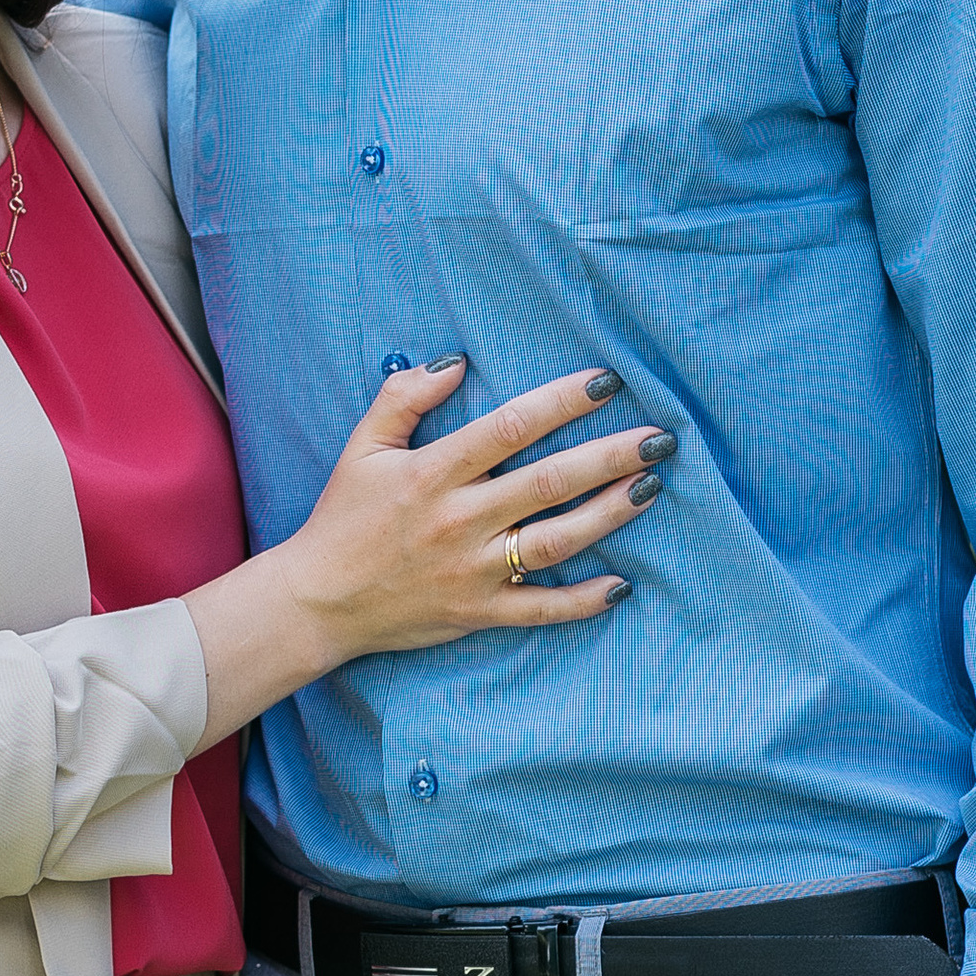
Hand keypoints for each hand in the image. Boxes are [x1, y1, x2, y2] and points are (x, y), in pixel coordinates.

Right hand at [187, 358, 669, 743]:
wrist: (316, 602)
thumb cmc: (342, 518)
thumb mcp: (362, 447)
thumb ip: (404, 398)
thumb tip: (456, 362)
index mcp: (433, 473)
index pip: (510, 428)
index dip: (562, 402)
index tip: (606, 382)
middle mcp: (458, 520)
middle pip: (549, 481)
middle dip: (609, 456)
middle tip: (660, 437)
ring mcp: (472, 570)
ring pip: (555, 541)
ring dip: (609, 515)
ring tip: (650, 488)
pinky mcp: (478, 613)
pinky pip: (540, 609)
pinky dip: (583, 600)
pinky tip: (622, 584)